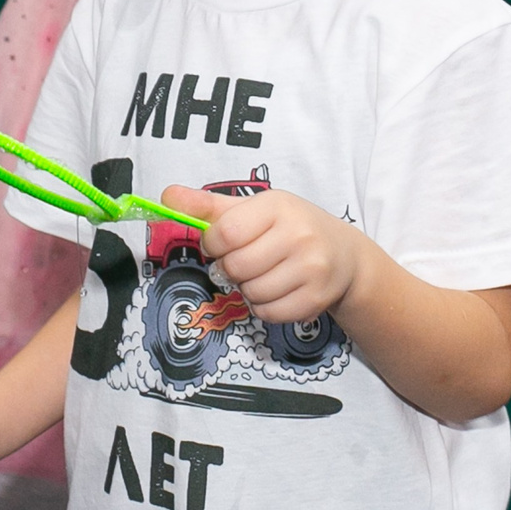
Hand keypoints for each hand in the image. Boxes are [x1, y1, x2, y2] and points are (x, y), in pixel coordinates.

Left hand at [164, 184, 360, 323]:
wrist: (345, 256)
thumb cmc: (290, 228)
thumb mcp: (252, 209)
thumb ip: (207, 205)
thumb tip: (165, 196)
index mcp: (277, 207)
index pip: (224, 233)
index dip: (213, 244)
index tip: (220, 244)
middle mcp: (299, 235)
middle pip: (236, 267)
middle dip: (230, 269)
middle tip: (244, 261)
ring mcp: (312, 268)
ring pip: (250, 293)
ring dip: (247, 289)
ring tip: (263, 274)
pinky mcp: (317, 298)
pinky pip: (268, 313)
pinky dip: (263, 307)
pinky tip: (277, 290)